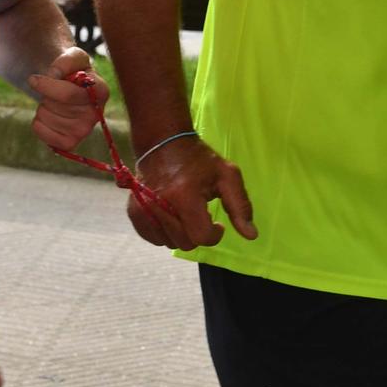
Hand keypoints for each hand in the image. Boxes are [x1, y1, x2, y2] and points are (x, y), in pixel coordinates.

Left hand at [28, 47, 103, 150]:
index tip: (32, 79)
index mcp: (101, 91)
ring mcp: (83, 131)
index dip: (46, 86)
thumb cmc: (74, 71)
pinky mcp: (69, 143)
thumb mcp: (73, 56)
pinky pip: (39, 130)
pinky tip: (50, 115)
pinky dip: (38, 121)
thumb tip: (53, 75)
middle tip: (55, 90)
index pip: (68, 95)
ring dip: (43, 106)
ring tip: (55, 102)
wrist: (72, 87)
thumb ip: (66, 61)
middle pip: (53, 105)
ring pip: (44, 117)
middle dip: (46, 94)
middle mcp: (95, 115)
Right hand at [126, 138, 255, 250]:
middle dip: (198, 233)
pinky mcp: (134, 212)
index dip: (215, 234)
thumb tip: (251, 235)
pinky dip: (165, 233)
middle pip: (186, 243)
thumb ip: (240, 206)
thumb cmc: (199, 159)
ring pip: (169, 243)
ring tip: (185, 213)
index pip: (202, 236)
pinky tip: (171, 216)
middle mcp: (160, 206)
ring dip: (181, 234)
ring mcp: (144, 210)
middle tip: (201, 215)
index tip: (217, 223)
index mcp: (185, 196)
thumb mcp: (227, 176)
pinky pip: (154, 239)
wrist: (163, 143)